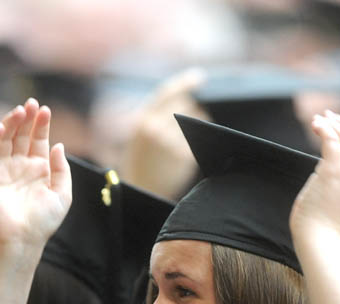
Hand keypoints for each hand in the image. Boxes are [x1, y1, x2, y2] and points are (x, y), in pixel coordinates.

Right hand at [0, 99, 71, 249]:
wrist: (22, 239)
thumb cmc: (43, 222)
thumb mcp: (63, 194)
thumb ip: (62, 169)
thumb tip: (59, 145)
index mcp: (39, 170)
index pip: (39, 141)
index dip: (41, 125)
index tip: (45, 110)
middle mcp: (20, 167)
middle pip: (21, 136)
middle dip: (26, 119)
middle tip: (31, 103)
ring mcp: (3, 170)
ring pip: (4, 139)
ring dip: (10, 123)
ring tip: (20, 111)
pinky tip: (0, 128)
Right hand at [119, 68, 207, 199]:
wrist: (142, 191)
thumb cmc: (141, 163)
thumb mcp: (139, 136)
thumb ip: (155, 118)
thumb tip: (185, 100)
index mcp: (142, 121)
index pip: (167, 92)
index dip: (185, 82)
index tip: (200, 77)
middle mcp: (155, 128)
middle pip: (185, 104)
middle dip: (191, 110)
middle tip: (189, 122)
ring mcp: (169, 142)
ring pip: (197, 120)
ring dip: (199, 124)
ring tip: (187, 138)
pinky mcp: (183, 156)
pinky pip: (200, 138)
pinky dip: (200, 140)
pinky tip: (190, 150)